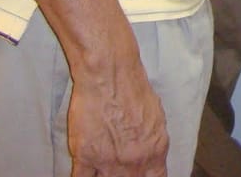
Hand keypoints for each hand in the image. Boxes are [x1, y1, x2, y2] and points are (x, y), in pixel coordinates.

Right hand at [68, 61, 168, 176]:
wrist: (108, 74)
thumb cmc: (132, 87)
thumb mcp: (156, 116)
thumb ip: (152, 142)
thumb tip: (151, 155)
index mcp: (155, 149)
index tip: (142, 175)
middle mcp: (134, 160)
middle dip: (127, 176)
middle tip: (122, 169)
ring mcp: (108, 161)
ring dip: (107, 176)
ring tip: (106, 168)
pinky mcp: (85, 156)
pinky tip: (88, 173)